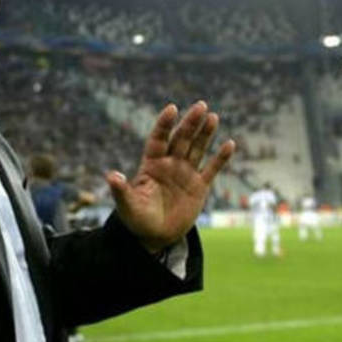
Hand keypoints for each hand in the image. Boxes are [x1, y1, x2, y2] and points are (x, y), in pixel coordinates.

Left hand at [106, 101, 233, 252]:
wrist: (154, 235)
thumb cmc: (137, 218)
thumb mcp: (127, 205)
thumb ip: (121, 190)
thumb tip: (111, 176)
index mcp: (151, 164)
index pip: (158, 139)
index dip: (164, 124)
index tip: (172, 109)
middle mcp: (169, 164)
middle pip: (181, 139)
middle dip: (190, 123)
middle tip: (200, 106)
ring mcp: (185, 173)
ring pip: (197, 148)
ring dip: (205, 133)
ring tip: (212, 117)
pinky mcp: (199, 186)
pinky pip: (211, 169)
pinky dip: (220, 158)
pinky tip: (230, 144)